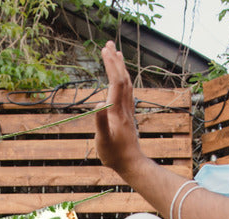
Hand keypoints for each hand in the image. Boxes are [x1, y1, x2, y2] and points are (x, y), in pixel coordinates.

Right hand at [94, 41, 144, 173]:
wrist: (131, 163)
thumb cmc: (114, 155)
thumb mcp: (102, 141)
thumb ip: (100, 122)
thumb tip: (97, 102)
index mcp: (117, 111)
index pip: (115, 82)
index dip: (111, 65)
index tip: (105, 50)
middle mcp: (124, 107)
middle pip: (122, 78)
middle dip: (115, 60)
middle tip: (108, 44)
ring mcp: (127, 111)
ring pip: (126, 83)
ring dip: (120, 67)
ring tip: (115, 54)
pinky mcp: (128, 115)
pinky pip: (127, 92)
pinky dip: (123, 79)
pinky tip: (120, 78)